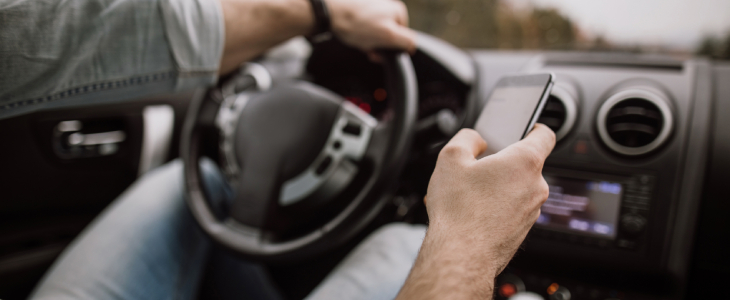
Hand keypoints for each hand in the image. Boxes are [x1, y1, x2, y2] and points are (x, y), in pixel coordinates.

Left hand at [326, 0, 415, 57]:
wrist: (329, 12)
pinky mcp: (358, 9)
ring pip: (374, 33)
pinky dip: (358, 33)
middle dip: (378, 45)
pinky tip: (350, 33)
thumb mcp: (388, 35)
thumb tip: (412, 46)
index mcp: (398, 10)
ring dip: (367, 41)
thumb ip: (406, 41)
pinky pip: (362, 28)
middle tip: (366, 47)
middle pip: (388, 36)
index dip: (392, 49)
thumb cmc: (357, 24)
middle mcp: (387, 5)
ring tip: (356, 38)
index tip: (379, 52)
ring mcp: (372, 6)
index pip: (404, 39)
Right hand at [426, 125, 554, 273]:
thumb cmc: (458, 210)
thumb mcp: (450, 158)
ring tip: (467, 193)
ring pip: (516, 189)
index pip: (544, 135)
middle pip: (524, 164)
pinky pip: (511, 209)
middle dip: (501, 162)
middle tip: (475, 167)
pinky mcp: (522, 230)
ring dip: (496, 186)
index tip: (522, 128)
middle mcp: (536, 187)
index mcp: (525, 162)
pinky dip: (494, 207)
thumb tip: (476, 140)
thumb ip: (467, 138)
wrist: (461, 256)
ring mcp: (531, 211)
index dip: (532, 127)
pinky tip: (471, 212)